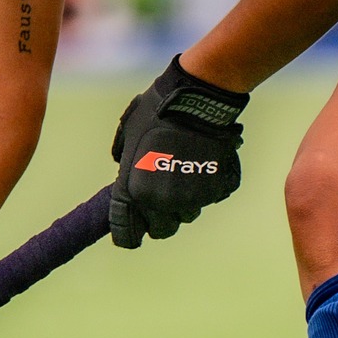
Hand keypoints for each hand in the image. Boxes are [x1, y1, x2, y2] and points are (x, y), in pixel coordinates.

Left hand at [109, 54, 248, 248]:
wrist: (196, 102)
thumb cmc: (157, 113)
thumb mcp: (128, 134)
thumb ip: (124, 160)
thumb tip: (124, 169)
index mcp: (133, 192)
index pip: (127, 234)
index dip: (128, 235)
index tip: (132, 233)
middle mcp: (160, 202)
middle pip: (162, 230)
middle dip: (160, 219)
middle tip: (162, 201)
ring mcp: (189, 199)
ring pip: (186, 215)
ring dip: (184, 203)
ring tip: (183, 175)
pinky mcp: (213, 192)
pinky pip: (207, 200)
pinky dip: (204, 188)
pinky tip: (201, 166)